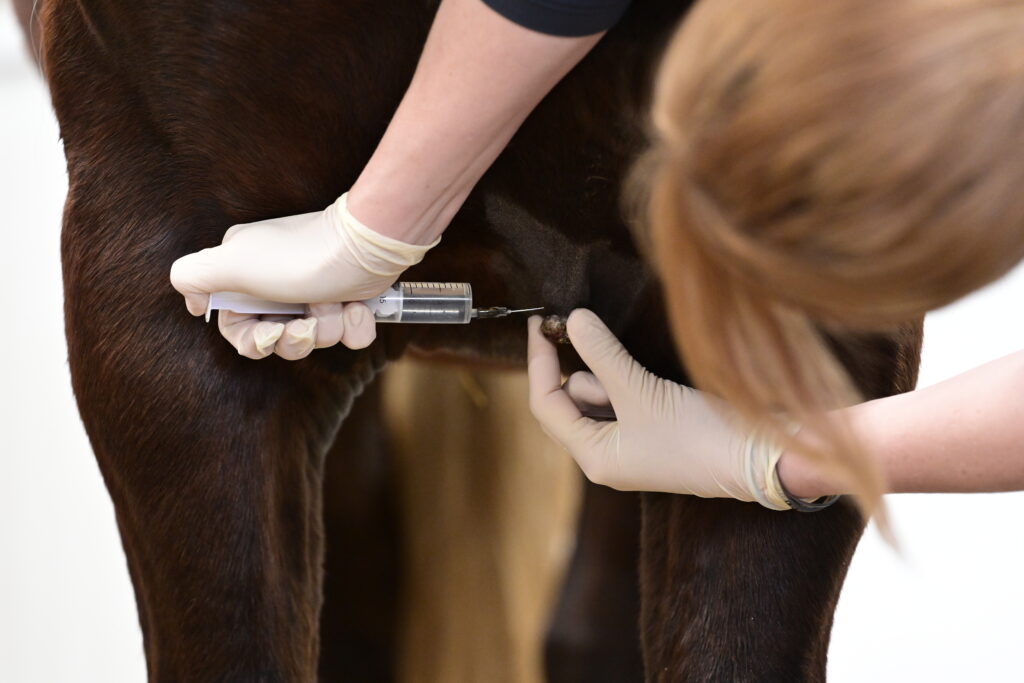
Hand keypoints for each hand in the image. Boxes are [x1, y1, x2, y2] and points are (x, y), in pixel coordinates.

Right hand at [169, 193, 436, 358]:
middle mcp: (278, 283)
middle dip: (295, 339)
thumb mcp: (231, 263)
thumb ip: (192, 276)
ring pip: (316, 339)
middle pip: (278, 339)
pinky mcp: (349, 298)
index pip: (238, 328)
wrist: (363, 248)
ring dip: (327, 326)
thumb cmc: (297, 257)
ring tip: (333, 301)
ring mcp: (316, 291)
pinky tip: (357, 306)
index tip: (271, 333)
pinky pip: (350, 333)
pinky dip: (356, 325)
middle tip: (307, 325)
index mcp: (246, 275)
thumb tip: (193, 301)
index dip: (254, 341)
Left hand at [526, 309, 790, 508]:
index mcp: (593, 457)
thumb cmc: (698, 436)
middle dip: (584, 372)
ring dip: (611, 378)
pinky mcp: (650, 432)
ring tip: (645, 386)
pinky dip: (624, 381)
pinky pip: (621, 399)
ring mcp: (628, 446)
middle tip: (603, 346)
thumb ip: (603, 354)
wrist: (758, 458)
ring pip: (597, 398)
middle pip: (568, 402)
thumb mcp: (642, 391)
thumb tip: (572, 319)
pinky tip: (646, 380)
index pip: (546, 405)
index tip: (539, 323)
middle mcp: (604, 456)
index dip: (538, 362)